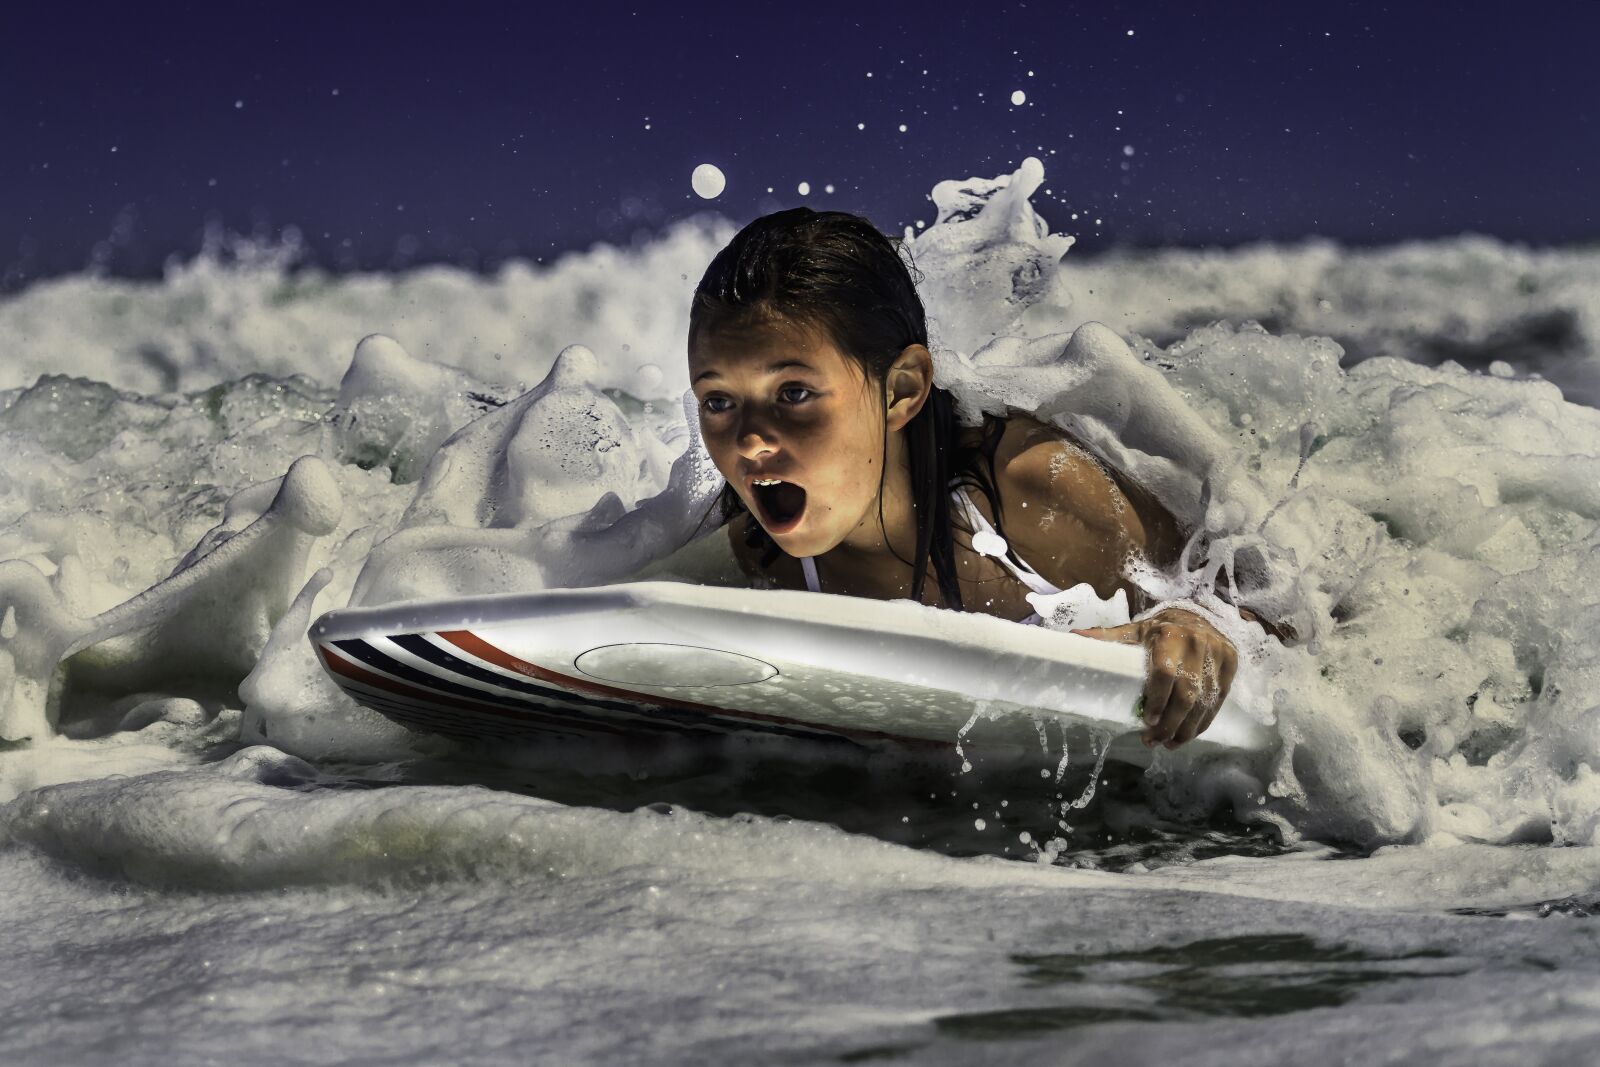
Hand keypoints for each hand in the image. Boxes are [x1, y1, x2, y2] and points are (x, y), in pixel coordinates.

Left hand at [1071, 609, 1237, 748]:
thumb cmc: (1159, 630)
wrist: (1197, 615)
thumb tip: (1072, 638)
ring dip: (1187, 729)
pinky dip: (1203, 722)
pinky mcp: (1231, 665)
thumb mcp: (1133, 631)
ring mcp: (1218, 654)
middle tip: (1154, 741)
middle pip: (1187, 694)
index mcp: (1170, 634)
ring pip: (1205, 702)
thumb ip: (1106, 638)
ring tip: (1169, 744)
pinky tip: (1188, 734)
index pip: (1166, 673)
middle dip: (1171, 723)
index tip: (1148, 722)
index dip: (1158, 700)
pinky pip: (1218, 701)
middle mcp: (1198, 643)